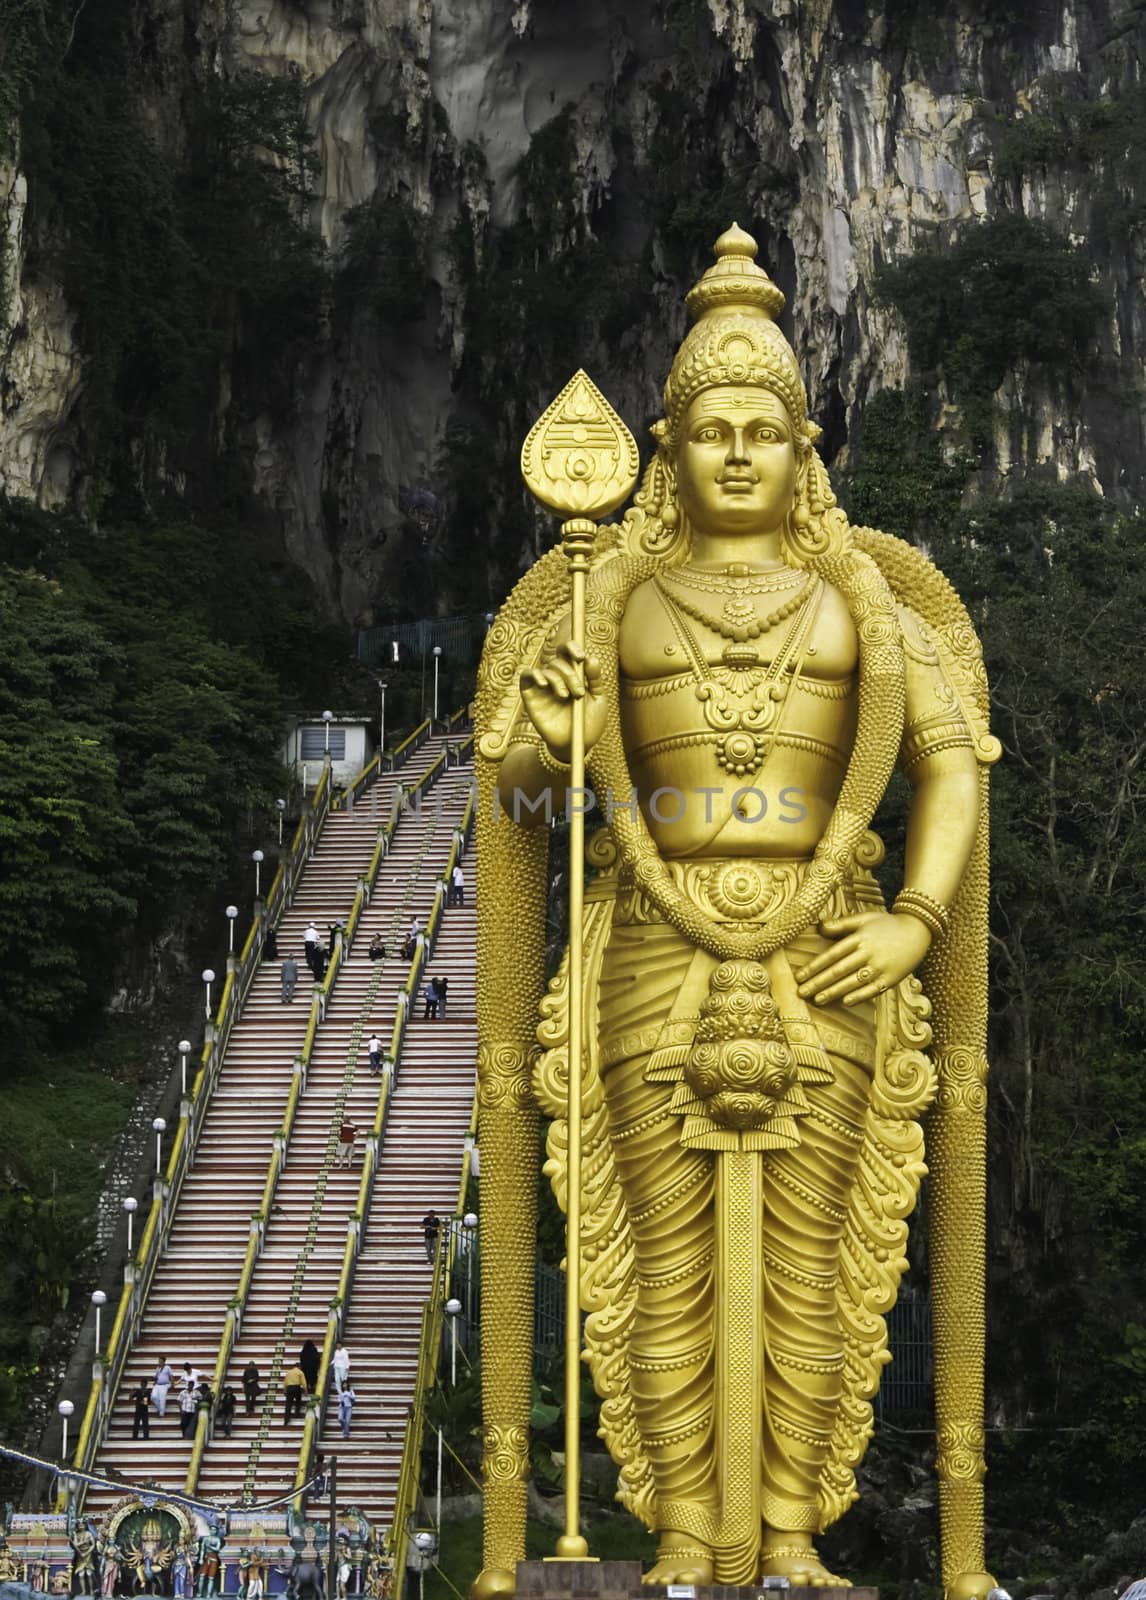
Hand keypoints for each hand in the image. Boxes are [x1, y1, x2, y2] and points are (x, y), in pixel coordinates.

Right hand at [520, 641, 606, 763]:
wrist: (575, 745)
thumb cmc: (588, 723)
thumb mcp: (598, 700)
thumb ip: (595, 679)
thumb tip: (591, 658)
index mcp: (574, 675)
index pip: (568, 652)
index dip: (572, 647)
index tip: (581, 657)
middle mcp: (557, 677)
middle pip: (559, 661)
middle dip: (570, 674)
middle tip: (578, 692)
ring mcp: (543, 686)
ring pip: (547, 669)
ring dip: (558, 680)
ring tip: (566, 697)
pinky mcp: (530, 695)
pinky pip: (526, 675)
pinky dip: (535, 674)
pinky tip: (545, 684)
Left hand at [794, 911, 931, 1006]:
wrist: (918, 931)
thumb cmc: (886, 924)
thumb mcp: (863, 919)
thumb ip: (841, 924)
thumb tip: (818, 927)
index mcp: (860, 938)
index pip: (832, 955)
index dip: (814, 967)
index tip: (799, 976)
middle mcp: (869, 953)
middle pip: (839, 971)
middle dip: (818, 983)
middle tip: (801, 993)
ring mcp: (881, 967)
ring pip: (853, 982)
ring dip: (834, 992)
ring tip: (817, 1000)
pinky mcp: (892, 978)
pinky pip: (873, 990)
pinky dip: (859, 996)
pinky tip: (845, 1002)